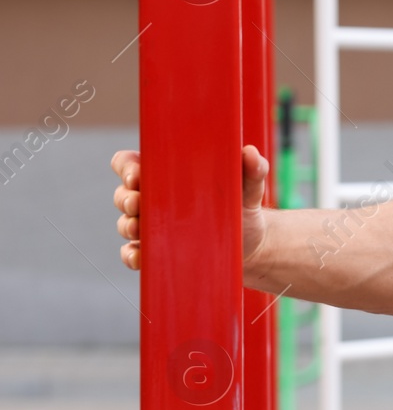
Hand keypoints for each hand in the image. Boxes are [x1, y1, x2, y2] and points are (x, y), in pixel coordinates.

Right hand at [111, 145, 271, 272]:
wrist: (252, 245)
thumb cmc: (243, 208)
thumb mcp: (249, 189)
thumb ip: (252, 170)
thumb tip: (250, 152)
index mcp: (167, 175)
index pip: (130, 163)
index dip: (126, 166)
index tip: (136, 175)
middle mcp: (153, 198)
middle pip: (123, 194)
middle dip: (126, 198)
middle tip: (139, 203)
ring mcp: (152, 227)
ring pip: (126, 224)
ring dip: (128, 226)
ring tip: (139, 228)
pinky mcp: (156, 252)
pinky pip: (133, 254)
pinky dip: (132, 256)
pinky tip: (141, 257)